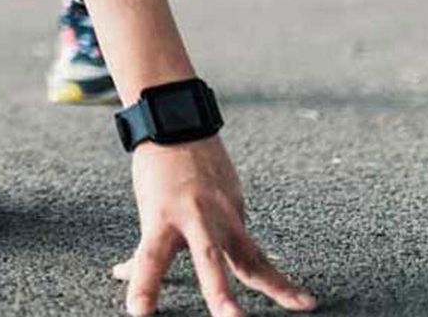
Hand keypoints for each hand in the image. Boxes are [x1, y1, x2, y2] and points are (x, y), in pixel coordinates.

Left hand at [114, 135, 317, 315]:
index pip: (149, 257)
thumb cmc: (157, 171)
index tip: (138, 312)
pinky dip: (269, 270)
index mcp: (161, 216)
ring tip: (304, 304)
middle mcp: (195, 216)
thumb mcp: (145, 208)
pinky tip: (292, 293)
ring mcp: (223, 213)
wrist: (179, 127)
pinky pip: (250, 246)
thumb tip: (123, 275)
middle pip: (208, 258)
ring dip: (276, 284)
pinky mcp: (240, 210)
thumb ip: (145, 248)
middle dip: (220, 292)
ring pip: (251, 255)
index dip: (144, 285)